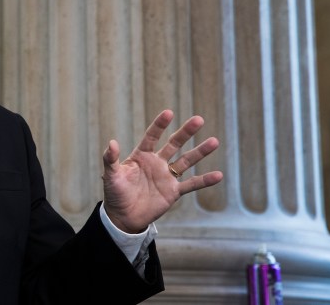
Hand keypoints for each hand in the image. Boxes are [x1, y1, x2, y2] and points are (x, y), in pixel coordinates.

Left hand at [102, 110, 222, 232]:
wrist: (123, 217)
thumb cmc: (115, 194)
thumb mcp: (111, 176)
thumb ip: (111, 159)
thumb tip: (112, 142)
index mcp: (141, 156)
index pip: (151, 137)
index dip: (159, 125)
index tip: (168, 113)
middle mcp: (156, 163)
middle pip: (173, 144)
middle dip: (185, 132)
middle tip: (199, 119)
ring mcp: (166, 176)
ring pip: (186, 161)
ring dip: (200, 152)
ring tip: (214, 141)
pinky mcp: (173, 192)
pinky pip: (191, 184)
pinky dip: (204, 181)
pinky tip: (218, 175)